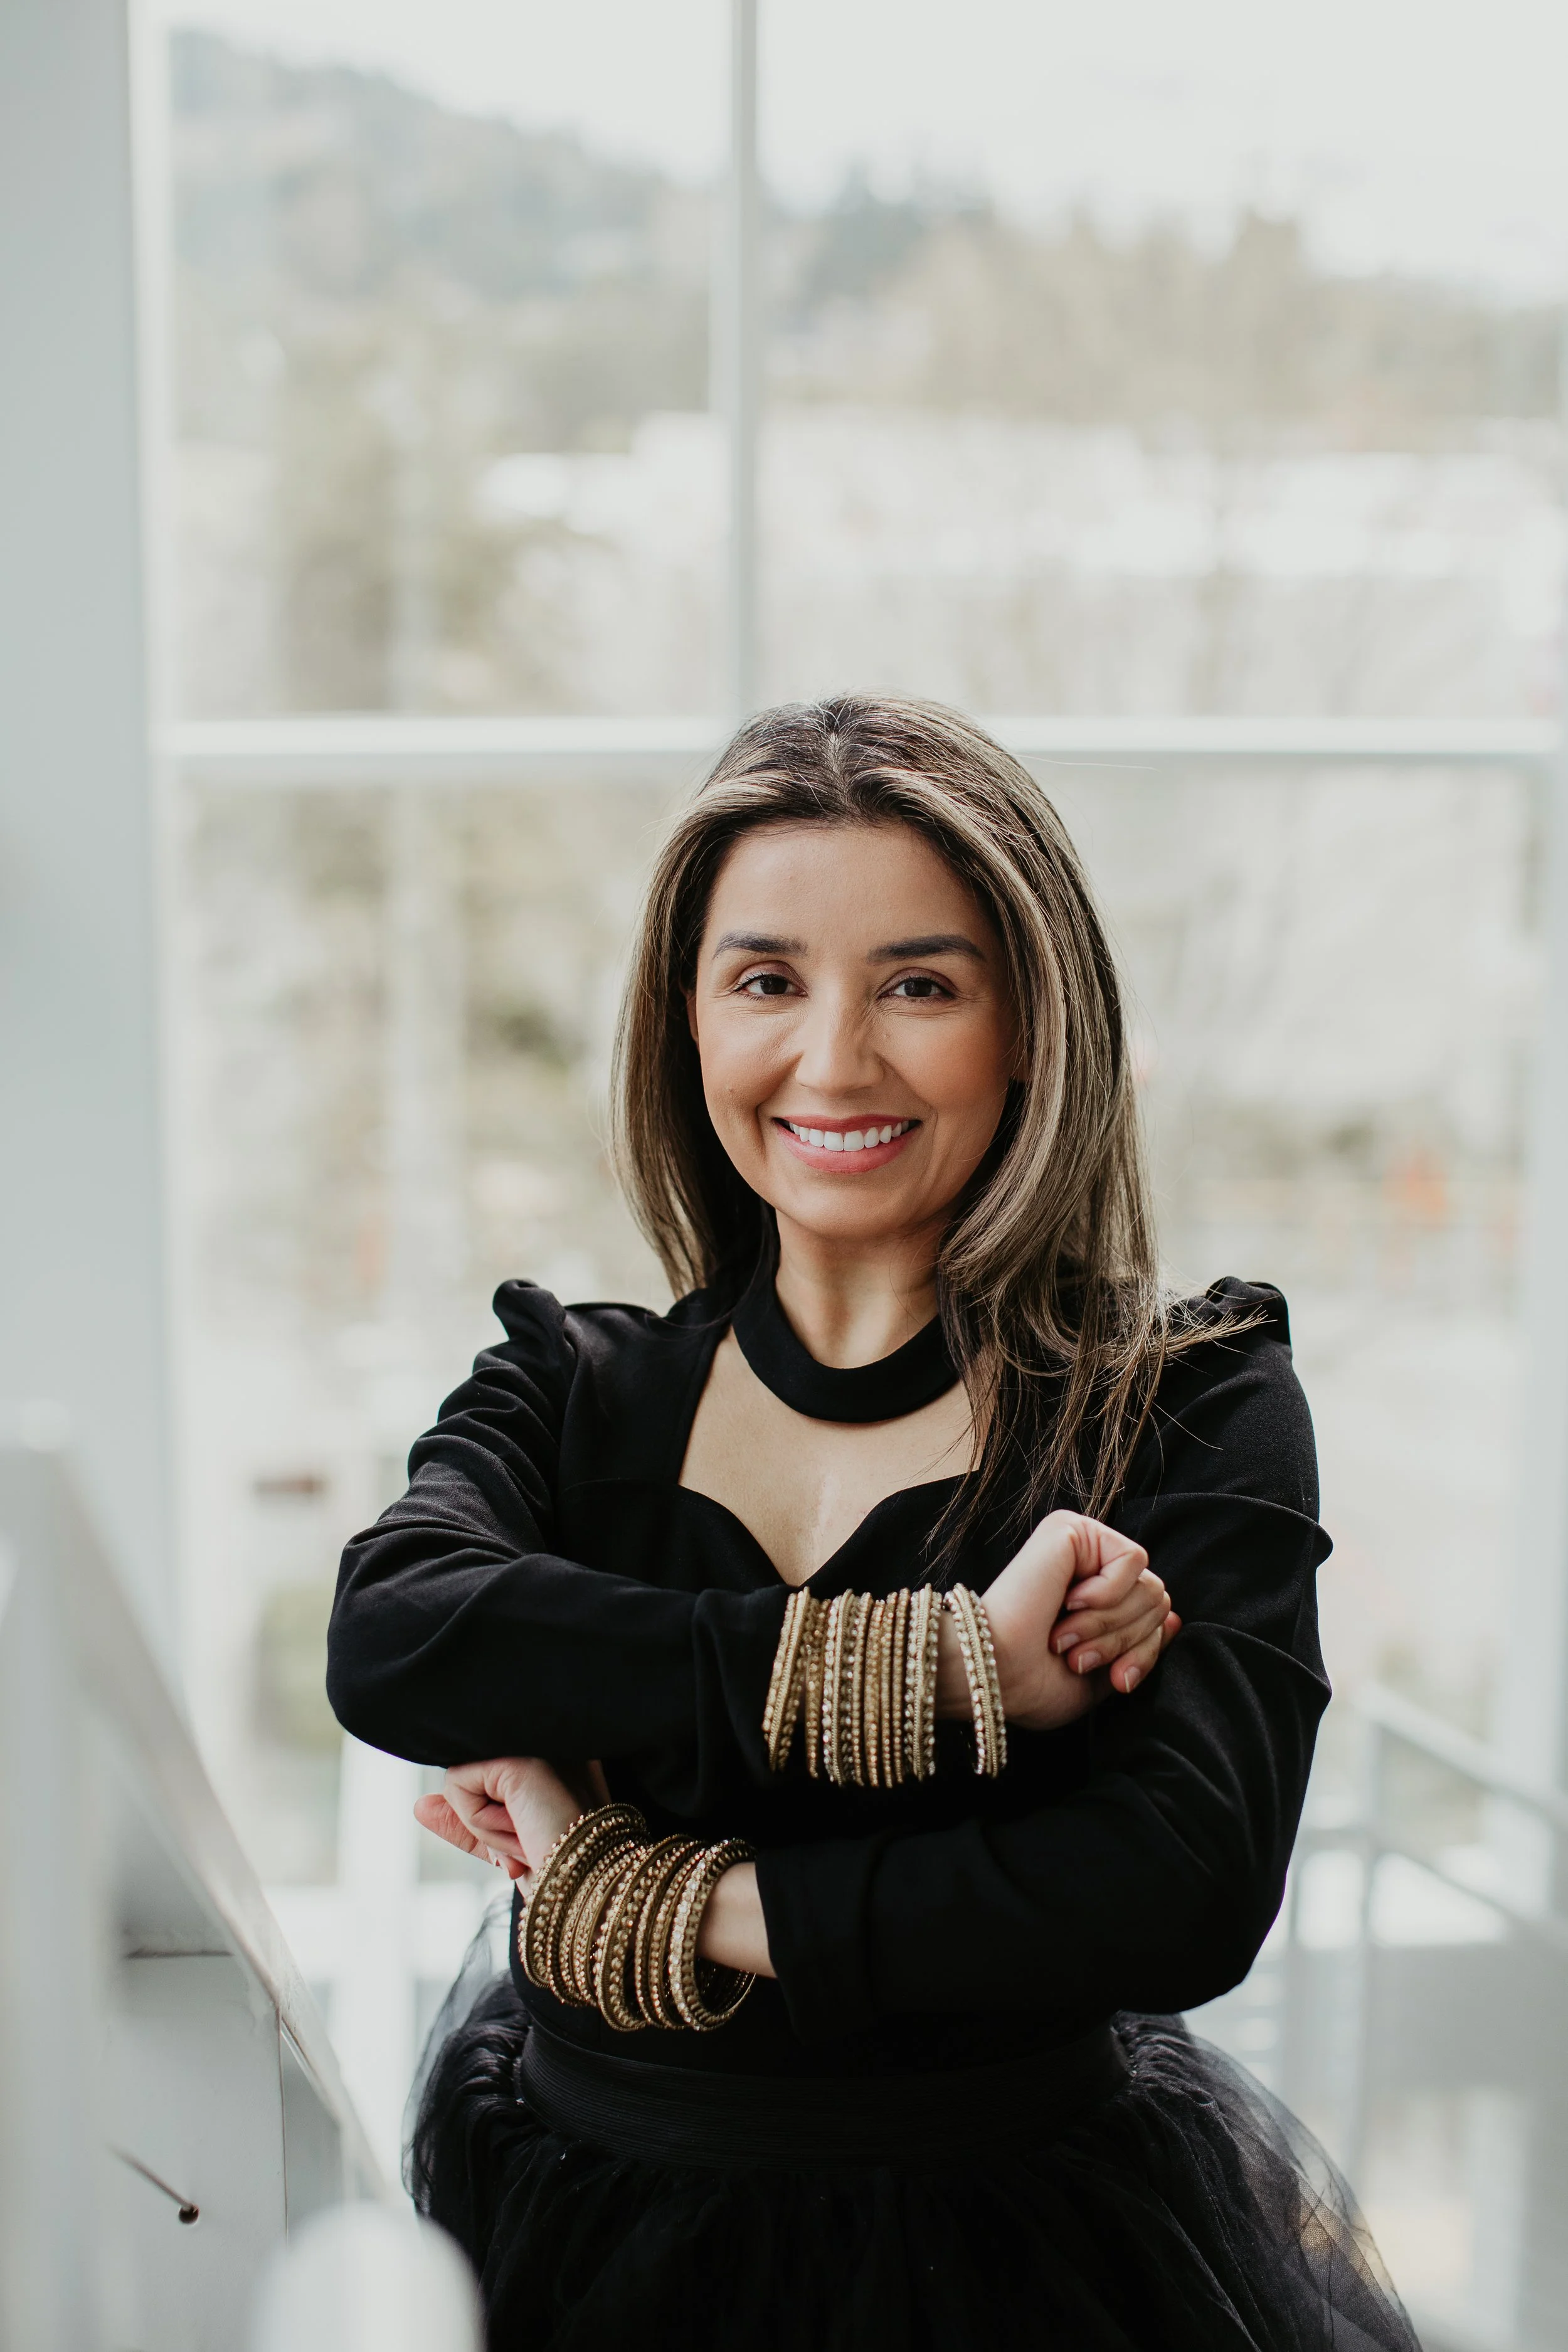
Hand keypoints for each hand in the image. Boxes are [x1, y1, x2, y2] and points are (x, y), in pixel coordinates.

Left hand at [413, 1757, 609, 1884]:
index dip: (490, 1816)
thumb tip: (421, 1806)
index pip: (488, 1775)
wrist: (588, 1891)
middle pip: (470, 1776)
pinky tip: (519, 1830)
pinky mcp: (516, 1756)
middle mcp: (548, 1740)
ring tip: (526, 1838)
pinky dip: (479, 1822)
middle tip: (527, 1843)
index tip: (528, 1842)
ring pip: (459, 1781)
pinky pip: (457, 1785)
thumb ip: (466, 1824)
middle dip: (483, 1820)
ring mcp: (534, 1743)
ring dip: (483, 1826)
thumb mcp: (504, 1847)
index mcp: (556, 1756)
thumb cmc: (559, 1875)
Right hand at [972, 1511, 1179, 1732]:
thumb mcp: (1104, 1676)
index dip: (1144, 1652)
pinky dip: (1107, 1594)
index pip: (1156, 1618)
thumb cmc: (1035, 1684)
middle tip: (1077, 1657)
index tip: (1116, 1681)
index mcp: (1094, 1601)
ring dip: (1109, 1624)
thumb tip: (1175, 1619)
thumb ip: (1139, 1648)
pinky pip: (1132, 1560)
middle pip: (1158, 1601)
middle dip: (1124, 1640)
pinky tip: (1068, 1602)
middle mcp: (1089, 1567)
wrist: (997, 1672)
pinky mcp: (1072, 1529)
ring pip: (1149, 1585)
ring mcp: (1081, 1545)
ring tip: (1066, 1636)